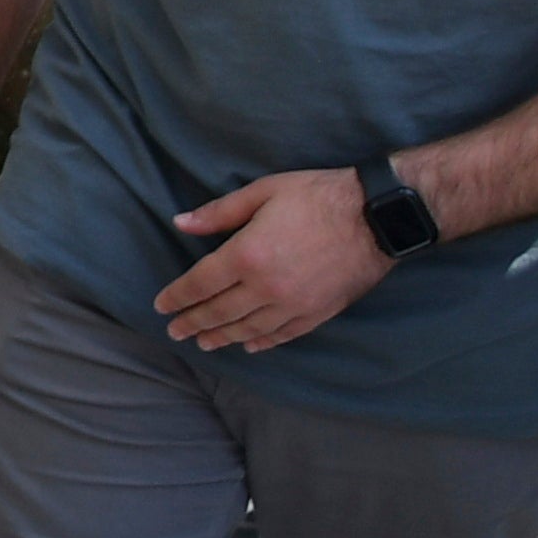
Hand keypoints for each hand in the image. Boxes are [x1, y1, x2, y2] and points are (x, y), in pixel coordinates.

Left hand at [152, 167, 399, 354]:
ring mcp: (293, 305)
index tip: (161, 307)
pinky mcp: (318, 313)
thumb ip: (219, 213)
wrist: (377, 217)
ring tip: (204, 342)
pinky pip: (283, 335)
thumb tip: (181, 223)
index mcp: (246, 255)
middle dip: (193, 323)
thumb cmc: (316, 197)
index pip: (200, 284)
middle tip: (174, 332)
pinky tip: (249, 345)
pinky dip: (262, 342)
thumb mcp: (262, 193)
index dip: (177, 297)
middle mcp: (266, 287)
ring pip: (248, 329)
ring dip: (222, 337)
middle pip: (220, 312)